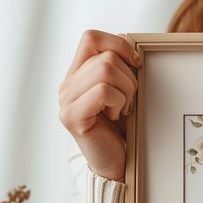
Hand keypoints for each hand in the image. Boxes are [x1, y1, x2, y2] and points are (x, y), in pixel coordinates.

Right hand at [58, 30, 141, 181]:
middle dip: (129, 76)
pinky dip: (119, 103)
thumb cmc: (124, 129)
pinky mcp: (72, 117)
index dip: (118, 45)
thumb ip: (120, 66)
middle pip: (105, 55)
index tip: (136, 64)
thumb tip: (127, 40)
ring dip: (126, 91)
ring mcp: (66, 100)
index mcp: (78, 74)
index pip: (91, 38)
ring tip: (123, 110)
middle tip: (130, 100)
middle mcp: (67, 85)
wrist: (117, 165)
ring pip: (106, 70)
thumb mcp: (125, 91)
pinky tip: (117, 117)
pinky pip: (104, 92)